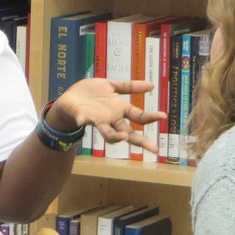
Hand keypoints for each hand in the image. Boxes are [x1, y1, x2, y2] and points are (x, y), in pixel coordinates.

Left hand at [49, 78, 166, 152]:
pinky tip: (81, 120)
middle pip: (128, 133)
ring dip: (115, 136)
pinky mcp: (83, 116)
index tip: (164, 117)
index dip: (151, 117)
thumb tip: (152, 85)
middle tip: (154, 149)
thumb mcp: (112, 86)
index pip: (139, 116)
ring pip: (109, 133)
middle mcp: (111, 118)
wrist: (71, 96)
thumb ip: (129, 86)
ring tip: (122, 137)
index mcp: (119, 109)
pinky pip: (83, 119)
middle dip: (140, 141)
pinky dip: (82, 120)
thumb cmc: (91, 93)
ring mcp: (98, 120)